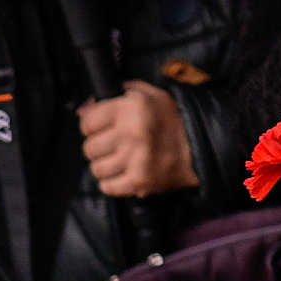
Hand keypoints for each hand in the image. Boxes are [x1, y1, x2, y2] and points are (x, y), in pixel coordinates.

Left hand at [76, 81, 199, 198]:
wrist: (198, 146)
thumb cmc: (169, 119)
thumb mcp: (146, 94)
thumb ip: (114, 94)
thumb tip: (82, 109)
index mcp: (131, 108)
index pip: (87, 122)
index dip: (92, 125)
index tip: (101, 127)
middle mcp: (131, 133)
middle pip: (89, 148)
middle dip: (98, 147)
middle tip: (113, 145)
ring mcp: (134, 159)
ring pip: (96, 169)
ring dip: (105, 165)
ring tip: (119, 159)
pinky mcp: (139, 182)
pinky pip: (108, 187)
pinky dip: (112, 183)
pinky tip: (123, 173)